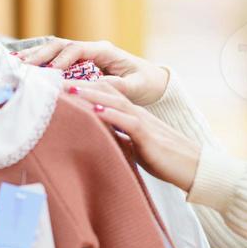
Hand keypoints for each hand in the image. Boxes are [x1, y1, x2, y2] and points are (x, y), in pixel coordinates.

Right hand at [17, 37, 169, 106]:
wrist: (151, 82)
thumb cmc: (145, 83)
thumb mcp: (137, 86)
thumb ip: (119, 86)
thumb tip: (99, 87)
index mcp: (104, 50)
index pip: (77, 49)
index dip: (62, 59)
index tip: (50, 73)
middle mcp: (90, 49)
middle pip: (60, 45)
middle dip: (40, 54)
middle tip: (23, 66)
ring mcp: (82, 54)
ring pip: (54, 50)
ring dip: (35, 56)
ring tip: (15, 64)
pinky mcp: (77, 63)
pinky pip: (54, 59)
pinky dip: (38, 61)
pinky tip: (22, 67)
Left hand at [63, 79, 200, 193]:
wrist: (195, 167)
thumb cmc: (165, 159)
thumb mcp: (135, 147)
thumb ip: (118, 139)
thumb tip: (98, 139)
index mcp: (131, 114)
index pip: (104, 93)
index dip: (81, 87)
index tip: (57, 85)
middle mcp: (136, 113)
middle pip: (104, 91)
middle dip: (78, 85)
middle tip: (52, 80)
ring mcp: (143, 122)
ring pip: (113, 102)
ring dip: (89, 95)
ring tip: (66, 89)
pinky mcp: (148, 137)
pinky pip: (127, 122)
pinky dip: (110, 115)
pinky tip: (94, 111)